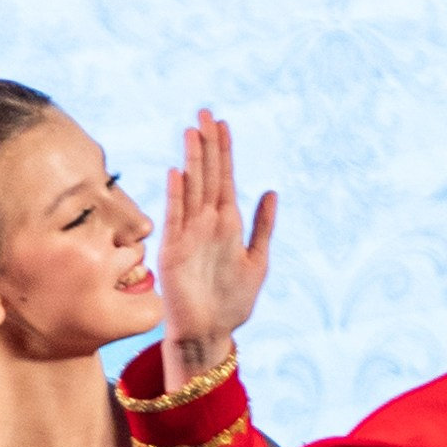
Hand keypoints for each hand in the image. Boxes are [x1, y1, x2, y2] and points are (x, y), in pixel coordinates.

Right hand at [159, 110, 275, 373]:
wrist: (210, 333)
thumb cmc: (233, 300)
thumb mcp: (258, 260)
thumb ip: (263, 226)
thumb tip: (272, 191)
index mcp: (227, 223)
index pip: (224, 178)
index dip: (224, 151)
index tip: (222, 122)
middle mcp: (206, 223)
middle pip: (207, 176)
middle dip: (207, 145)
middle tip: (205, 113)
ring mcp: (189, 235)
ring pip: (192, 189)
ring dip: (193, 161)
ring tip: (193, 132)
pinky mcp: (175, 252)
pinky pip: (176, 218)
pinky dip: (178, 196)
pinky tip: (179, 173)